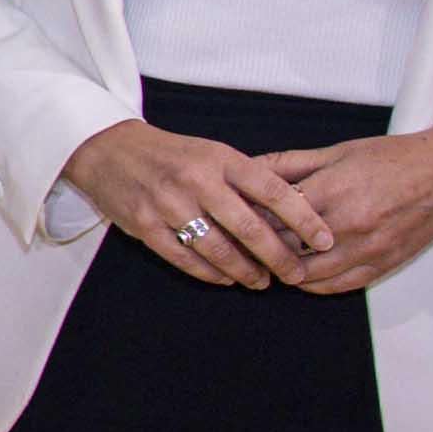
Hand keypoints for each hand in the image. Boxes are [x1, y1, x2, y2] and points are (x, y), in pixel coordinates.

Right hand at [58, 119, 329, 288]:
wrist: (108, 149)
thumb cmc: (171, 154)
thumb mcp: (212, 153)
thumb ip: (246, 180)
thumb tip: (292, 215)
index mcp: (220, 158)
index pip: (272, 190)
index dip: (304, 218)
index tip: (325, 239)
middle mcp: (196, 180)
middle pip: (248, 227)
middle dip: (278, 256)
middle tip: (297, 275)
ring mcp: (168, 205)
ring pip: (218, 249)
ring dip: (246, 271)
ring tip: (262, 282)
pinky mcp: (145, 226)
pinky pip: (185, 259)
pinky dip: (210, 273)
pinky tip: (226, 278)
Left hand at [257, 123, 432, 294]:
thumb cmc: (391, 159)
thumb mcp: (336, 152)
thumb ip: (289, 163)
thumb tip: (246, 168)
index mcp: (333, 192)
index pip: (274, 217)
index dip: (249, 221)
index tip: (234, 220)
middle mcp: (349, 226)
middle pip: (286, 249)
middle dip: (261, 249)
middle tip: (241, 246)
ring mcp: (367, 250)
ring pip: (308, 275)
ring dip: (284, 271)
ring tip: (267, 262)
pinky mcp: (382, 266)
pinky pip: (337, 286)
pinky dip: (313, 284)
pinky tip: (300, 275)